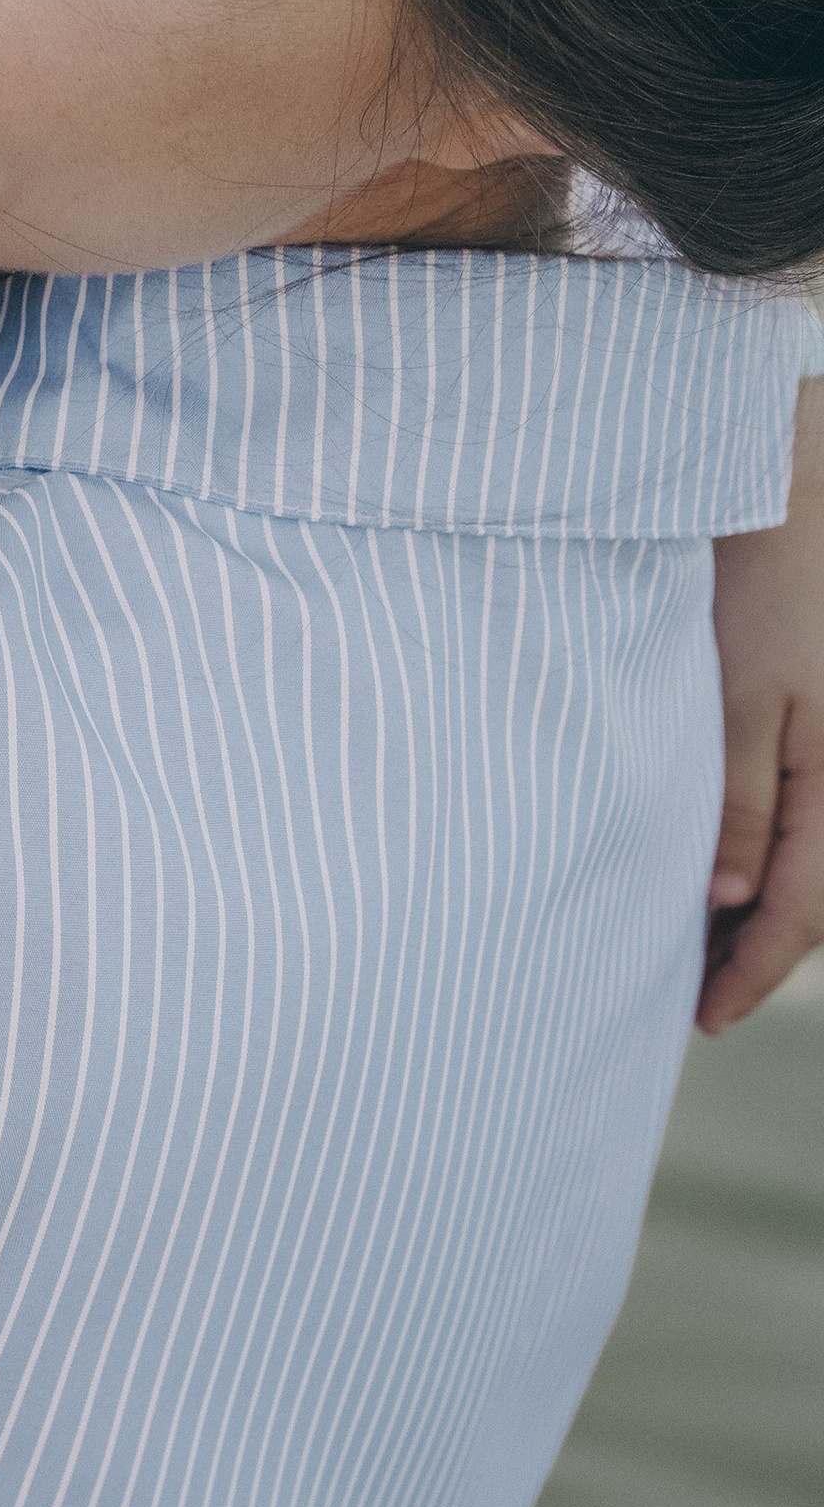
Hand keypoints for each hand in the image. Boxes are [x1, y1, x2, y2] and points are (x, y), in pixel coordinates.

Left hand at [702, 378, 823, 1031]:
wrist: (802, 486)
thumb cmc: (768, 579)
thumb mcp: (741, 693)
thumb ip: (741, 799)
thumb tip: (731, 898)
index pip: (804, 913)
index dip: (753, 973)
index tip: (704, 1020)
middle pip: (821, 898)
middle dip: (761, 950)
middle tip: (695, 992)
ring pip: (820, 860)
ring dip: (769, 903)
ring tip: (705, 938)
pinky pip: (816, 819)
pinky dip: (777, 852)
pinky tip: (732, 862)